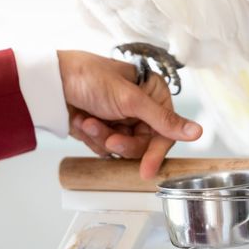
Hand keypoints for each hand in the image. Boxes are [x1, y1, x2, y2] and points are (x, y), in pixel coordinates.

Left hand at [57, 50, 201, 178]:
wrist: (51, 80)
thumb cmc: (90, 77)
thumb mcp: (129, 99)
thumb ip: (163, 119)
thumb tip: (197, 132)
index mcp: (152, 93)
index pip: (164, 132)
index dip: (155, 152)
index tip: (146, 171)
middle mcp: (139, 106)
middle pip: (142, 144)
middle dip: (120, 141)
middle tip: (108, 136)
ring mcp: (119, 117)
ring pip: (121, 147)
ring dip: (102, 137)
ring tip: (88, 120)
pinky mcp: (101, 127)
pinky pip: (103, 147)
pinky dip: (91, 137)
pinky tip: (81, 120)